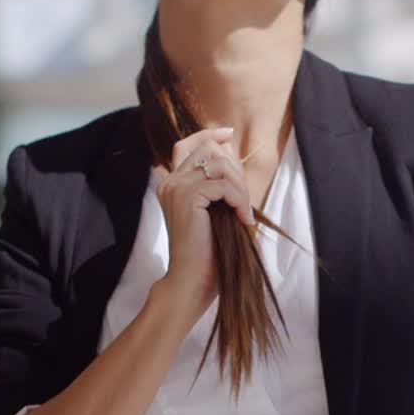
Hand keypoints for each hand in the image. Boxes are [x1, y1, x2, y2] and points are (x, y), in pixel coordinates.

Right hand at [152, 126, 254, 324]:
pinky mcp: (186, 197)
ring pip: (218, 164)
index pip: (186, 144)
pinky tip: (243, 219)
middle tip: (243, 201)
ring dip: (239, 187)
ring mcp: (175, 188)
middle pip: (208, 149)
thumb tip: (230, 151)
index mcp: (172, 184)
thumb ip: (218, 183)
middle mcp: (169, 181)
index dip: (208, 135)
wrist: (192, 280)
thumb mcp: (215, 210)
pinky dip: (239, 199)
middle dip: (235, 170)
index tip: (228, 135)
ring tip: (244, 213)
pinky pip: (223, 184)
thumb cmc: (207, 251)